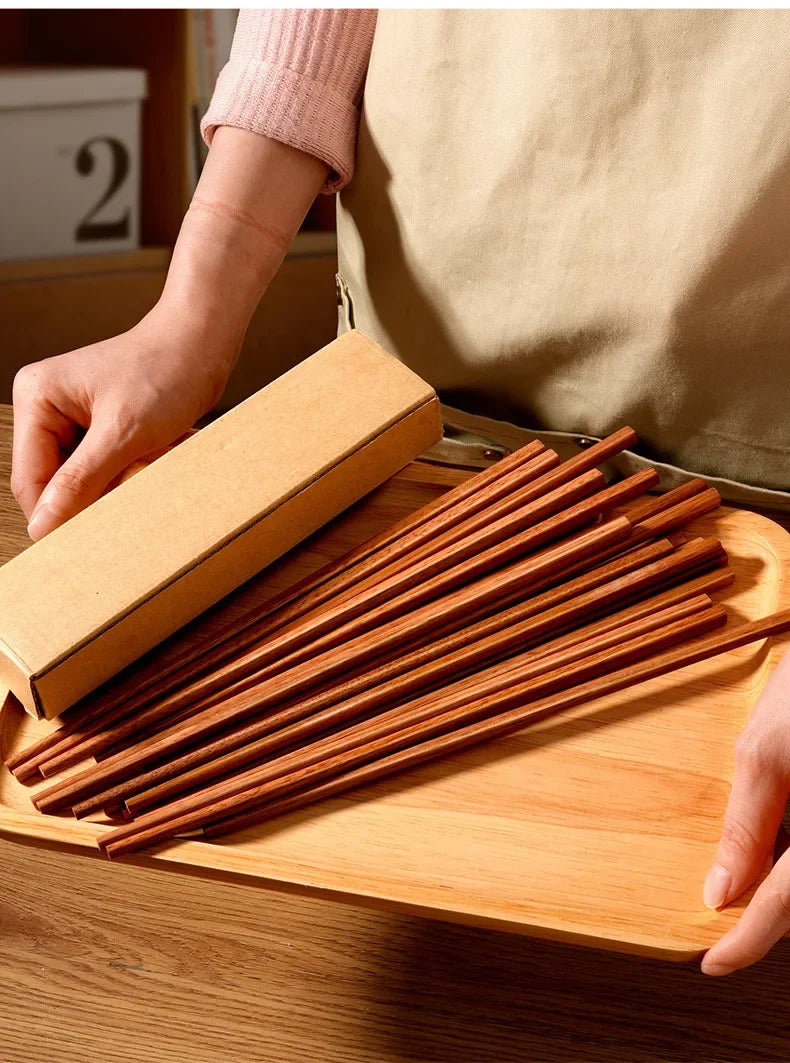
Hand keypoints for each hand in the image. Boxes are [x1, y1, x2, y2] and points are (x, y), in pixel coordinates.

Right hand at [12, 301, 234, 539]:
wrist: (203, 344)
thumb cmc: (166, 371)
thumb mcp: (123, 433)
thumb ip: (81, 481)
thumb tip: (43, 524)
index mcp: (37, 398)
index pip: (30, 478)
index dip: (53, 514)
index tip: (82, 544)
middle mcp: (46, 406)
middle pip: (52, 481)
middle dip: (87, 498)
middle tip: (123, 505)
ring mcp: (73, 417)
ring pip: (79, 480)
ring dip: (109, 488)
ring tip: (142, 471)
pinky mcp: (99, 427)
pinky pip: (101, 469)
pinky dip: (124, 476)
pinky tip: (147, 463)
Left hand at [701, 647, 789, 974]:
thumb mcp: (766, 749)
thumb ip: (746, 825)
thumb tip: (718, 890)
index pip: (784, 908)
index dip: (745, 943)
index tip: (709, 965)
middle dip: (763, 913)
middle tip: (718, 924)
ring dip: (779, 882)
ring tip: (738, 880)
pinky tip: (771, 842)